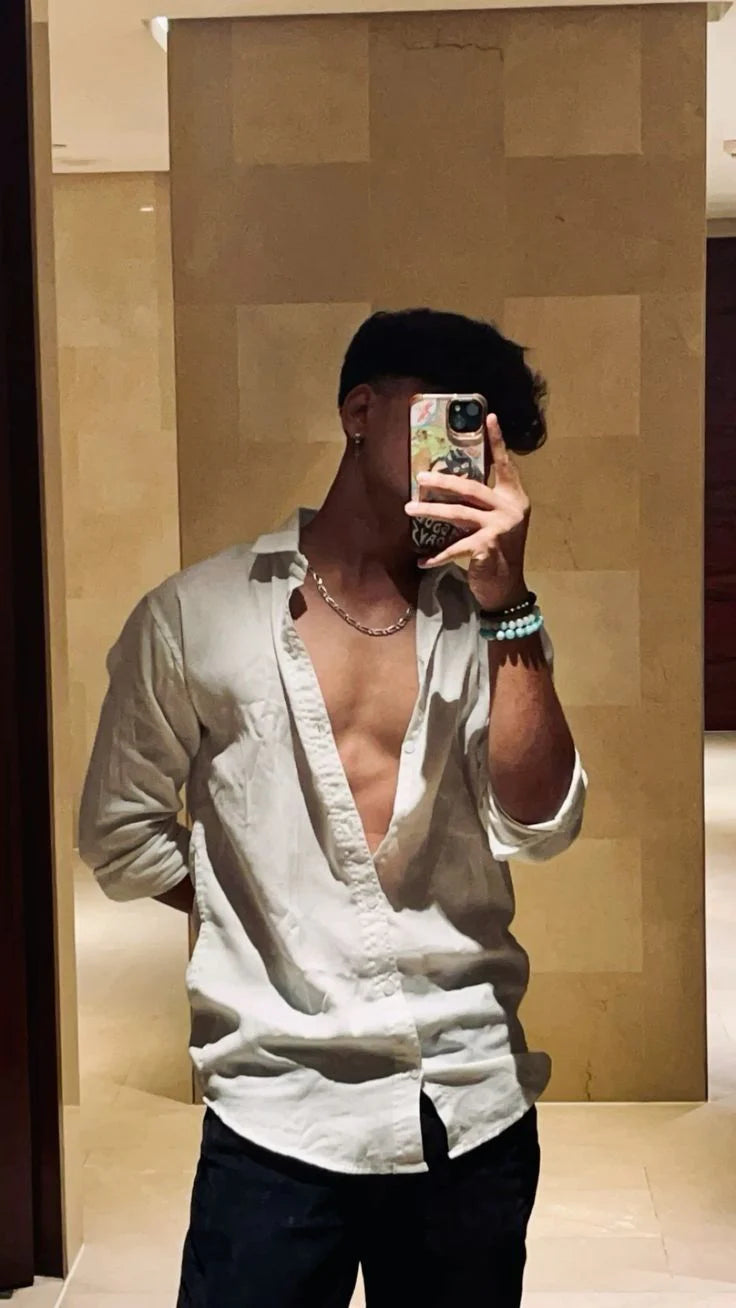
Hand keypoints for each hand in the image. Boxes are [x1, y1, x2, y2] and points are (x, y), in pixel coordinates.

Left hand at [404, 415, 530, 612]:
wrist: (507, 590)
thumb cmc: (498, 554)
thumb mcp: (497, 523)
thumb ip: (483, 504)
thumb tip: (452, 484)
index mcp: (513, 498)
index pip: (504, 465)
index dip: (497, 441)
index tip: (489, 416)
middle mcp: (509, 509)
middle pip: (470, 488)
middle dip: (442, 481)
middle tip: (420, 478)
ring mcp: (499, 528)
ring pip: (457, 514)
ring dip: (430, 512)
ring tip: (409, 510)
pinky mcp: (487, 548)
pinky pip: (454, 548)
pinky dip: (436, 556)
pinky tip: (421, 561)